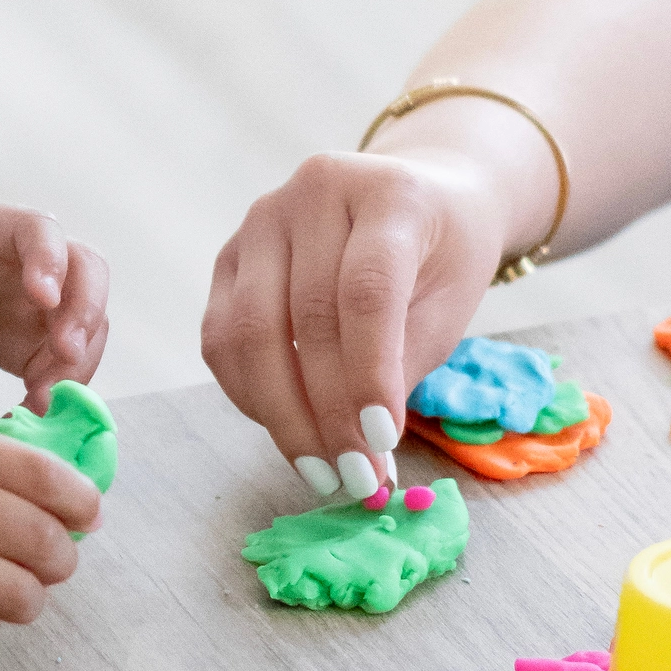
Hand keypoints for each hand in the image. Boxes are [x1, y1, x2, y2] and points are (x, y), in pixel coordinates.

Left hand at [0, 200, 109, 410]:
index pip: (39, 231)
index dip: (50, 260)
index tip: (42, 297)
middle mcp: (27, 262)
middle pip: (88, 273)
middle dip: (86, 313)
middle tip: (65, 354)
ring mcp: (34, 305)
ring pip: (87, 325)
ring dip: (79, 363)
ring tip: (44, 402)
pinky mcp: (25, 344)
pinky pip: (62, 366)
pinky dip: (58, 392)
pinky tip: (31, 417)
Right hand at [200, 151, 505, 497]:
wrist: (415, 200)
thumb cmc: (441, 258)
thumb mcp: (449, 304)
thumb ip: (403, 365)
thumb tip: (363, 451)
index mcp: (389, 194)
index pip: (366, 291)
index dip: (368, 373)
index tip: (380, 443)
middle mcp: (315, 192)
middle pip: (302, 316)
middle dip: (325, 411)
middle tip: (352, 477)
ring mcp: (261, 219)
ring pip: (248, 331)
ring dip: (280, 414)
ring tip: (319, 469)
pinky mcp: (228, 253)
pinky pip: (220, 336)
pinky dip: (249, 394)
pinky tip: (286, 428)